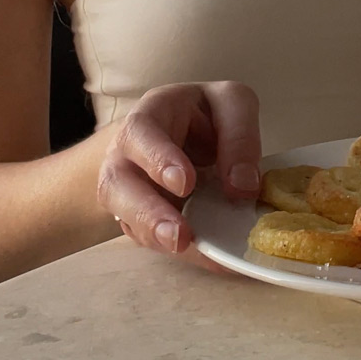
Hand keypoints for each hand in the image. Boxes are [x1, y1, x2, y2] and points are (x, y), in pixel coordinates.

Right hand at [96, 81, 260, 265]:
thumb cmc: (207, 113)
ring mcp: (128, 189)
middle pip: (116, 183)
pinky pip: (149, 237)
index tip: (185, 183)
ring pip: (124, 216)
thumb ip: (239, 137)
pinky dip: (177, 250)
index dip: (158, 159)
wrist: (186, 130)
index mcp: (151, 114)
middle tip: (179, 234)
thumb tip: (243, 188)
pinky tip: (205, 255)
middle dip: (147, 212)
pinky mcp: (140, 219)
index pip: (141, 132)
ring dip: (155, 236)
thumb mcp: (232, 104)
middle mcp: (128, 153)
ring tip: (185, 248)